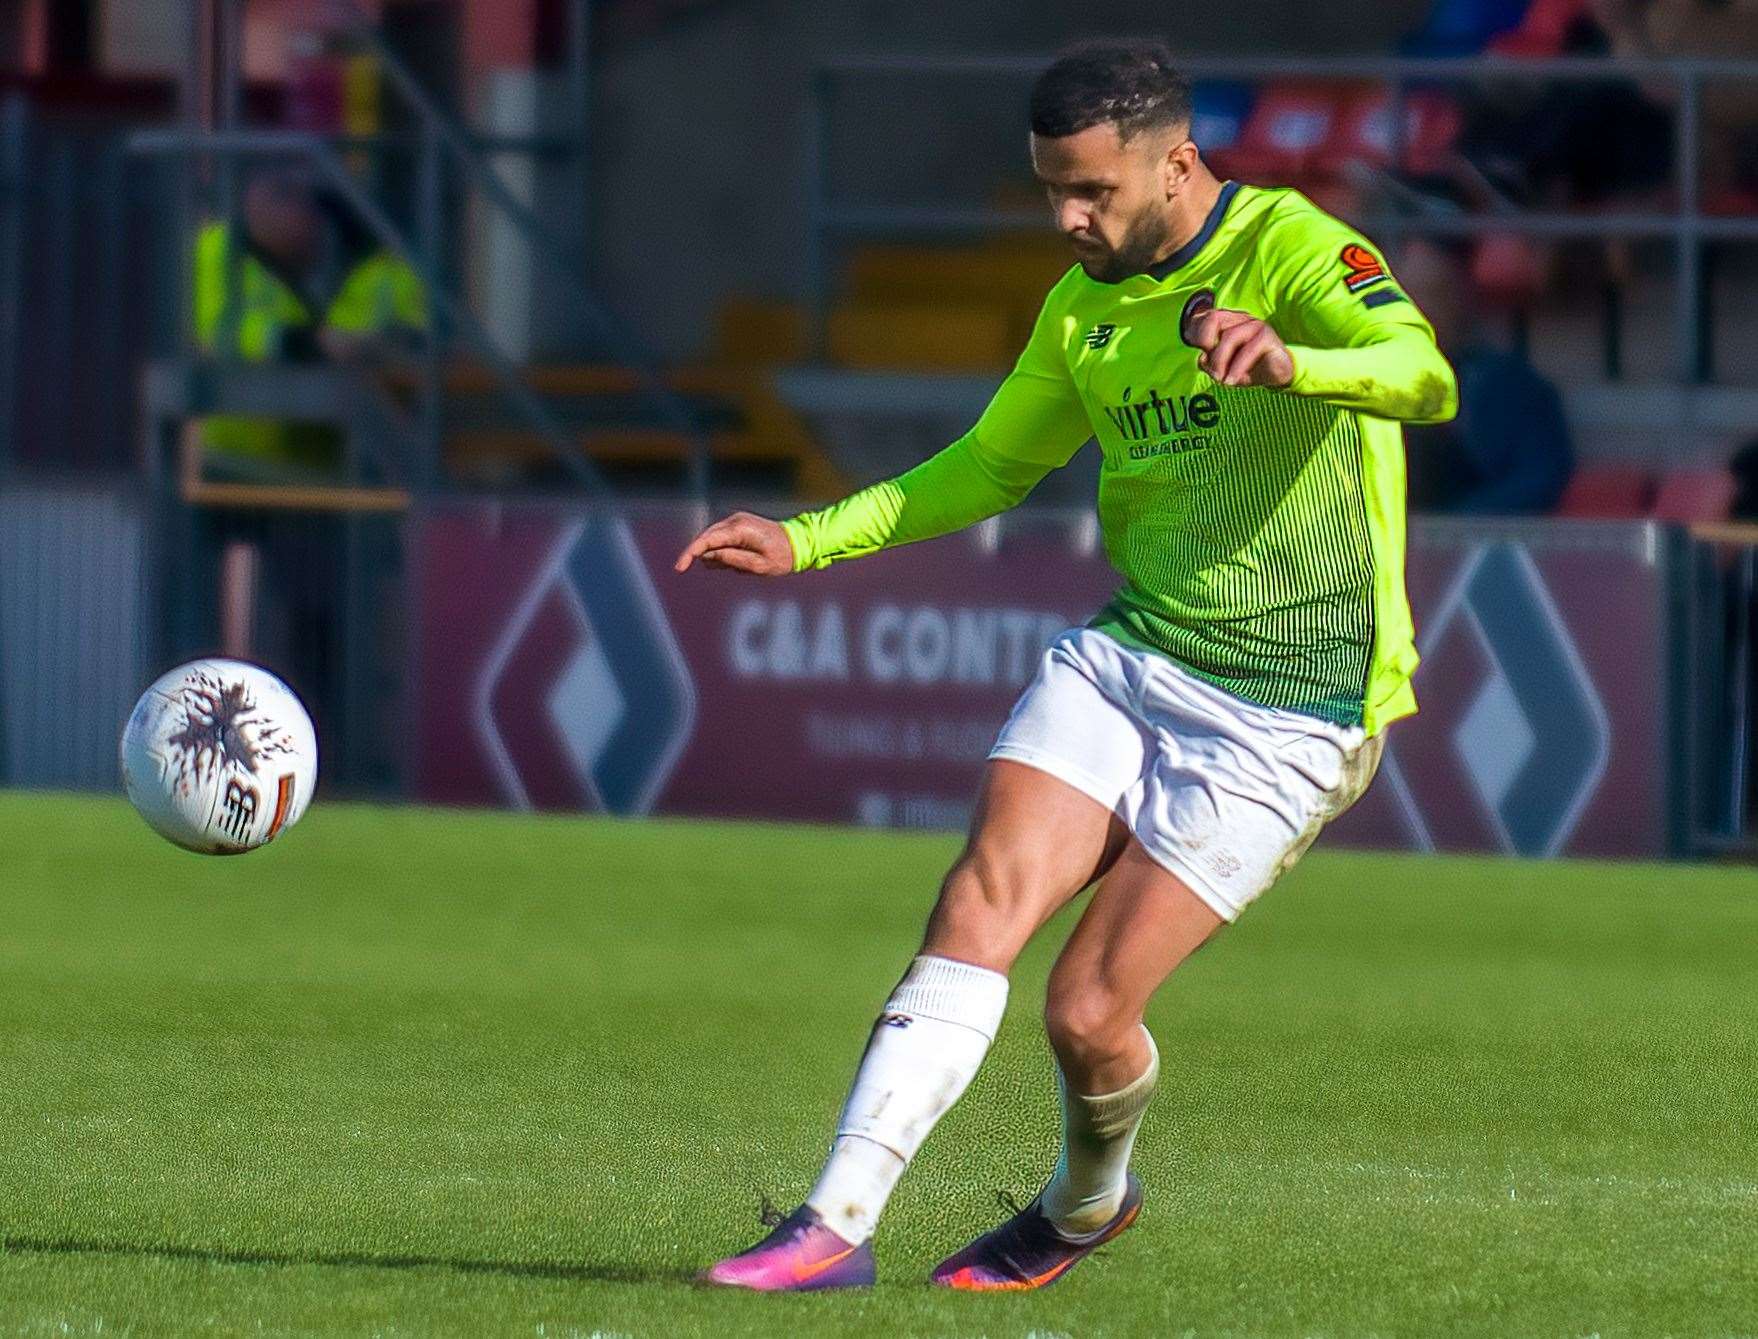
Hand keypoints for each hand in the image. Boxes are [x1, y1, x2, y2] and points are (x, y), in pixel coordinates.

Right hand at [673, 511, 794, 574]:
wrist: (800, 543)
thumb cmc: (782, 557)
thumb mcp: (758, 566)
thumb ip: (732, 560)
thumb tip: (709, 556)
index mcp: (740, 529)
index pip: (707, 540)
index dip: (690, 553)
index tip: (679, 568)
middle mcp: (736, 521)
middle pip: (706, 538)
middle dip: (702, 555)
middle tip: (719, 570)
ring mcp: (737, 521)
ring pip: (713, 539)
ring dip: (717, 555)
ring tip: (744, 566)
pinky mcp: (739, 525)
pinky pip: (722, 539)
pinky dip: (724, 552)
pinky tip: (742, 561)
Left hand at [1186, 306, 1294, 388]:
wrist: (1276, 376)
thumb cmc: (1247, 369)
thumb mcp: (1223, 369)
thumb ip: (1209, 363)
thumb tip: (1202, 359)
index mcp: (1228, 321)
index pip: (1206, 316)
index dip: (1197, 334)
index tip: (1201, 357)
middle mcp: (1241, 318)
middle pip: (1215, 319)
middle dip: (1207, 345)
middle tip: (1212, 371)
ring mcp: (1255, 325)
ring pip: (1229, 336)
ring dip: (1220, 361)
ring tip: (1221, 380)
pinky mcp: (1268, 336)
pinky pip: (1248, 349)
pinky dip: (1237, 367)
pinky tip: (1233, 380)